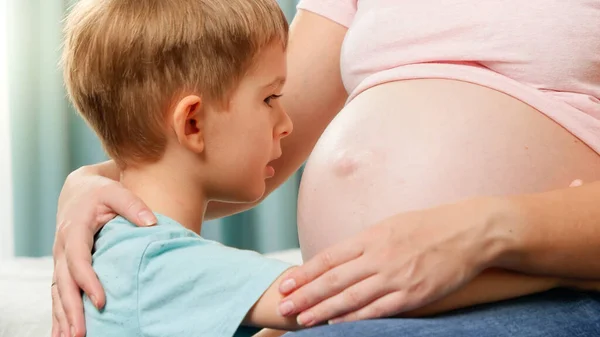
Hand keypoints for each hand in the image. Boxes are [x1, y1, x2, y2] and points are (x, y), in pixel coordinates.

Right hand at [51, 164, 155, 336]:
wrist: (78, 192)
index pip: (78, 260)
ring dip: (62, 317)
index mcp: (74, 230)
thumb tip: (152, 223)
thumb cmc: (101, 193)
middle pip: (64, 283)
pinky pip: (58, 293)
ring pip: (58, 292)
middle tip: (81, 334)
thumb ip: (133, 205)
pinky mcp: (62, 268)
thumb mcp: (116, 192)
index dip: (88, 281)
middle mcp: (62, 247)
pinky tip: (63, 333)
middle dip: (72, 309)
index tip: (102, 301)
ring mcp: (59, 259)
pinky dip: (58, 314)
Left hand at [277, 197, 516, 326]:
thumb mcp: (392, 225)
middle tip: (283, 306)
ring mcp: (395, 276)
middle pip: (334, 280)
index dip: (305, 272)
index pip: (329, 258)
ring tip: (301, 319)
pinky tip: (337, 325)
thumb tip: (341, 258)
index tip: (285, 283)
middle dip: (305, 294)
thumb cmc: (430, 226)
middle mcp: (378, 256)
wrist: (470, 231)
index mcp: (371, 237)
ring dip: (323, 310)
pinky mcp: (413, 294)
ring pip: (351, 298)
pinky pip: (378, 310)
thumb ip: (366, 242)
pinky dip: (355, 319)